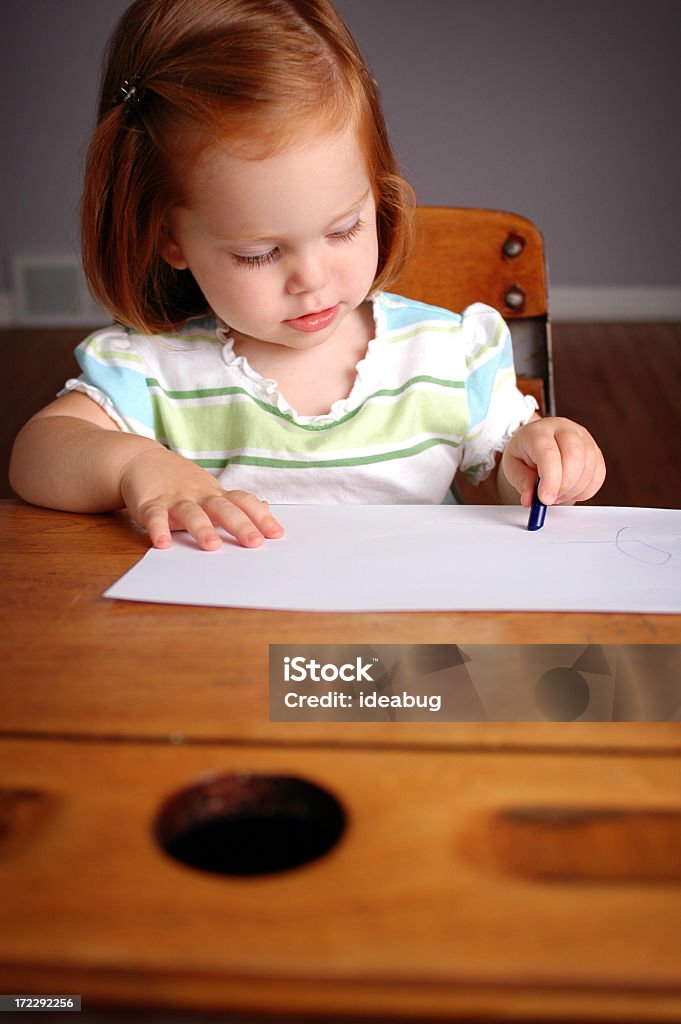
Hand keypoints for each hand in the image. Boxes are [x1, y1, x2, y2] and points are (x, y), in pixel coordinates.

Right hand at [119, 446, 283, 549]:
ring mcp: (175, 499)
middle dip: (240, 525)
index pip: (244, 503)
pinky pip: (155, 516)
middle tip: (254, 542)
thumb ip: (236, 503)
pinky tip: (163, 543)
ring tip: (212, 546)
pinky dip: (158, 528)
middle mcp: (200, 496)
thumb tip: (267, 509)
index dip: (261, 517)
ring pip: (191, 513)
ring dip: (202, 529)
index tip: (276, 534)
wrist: (140, 460)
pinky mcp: (150, 503)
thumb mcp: (211, 491)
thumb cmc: (181, 482)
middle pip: (223, 509)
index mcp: (216, 494)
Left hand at [500, 416, 604, 506]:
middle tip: (551, 498)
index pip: (549, 454)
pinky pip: (598, 474)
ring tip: (557, 494)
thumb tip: (530, 500)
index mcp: (540, 431)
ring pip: (589, 467)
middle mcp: (565, 430)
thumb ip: (522, 482)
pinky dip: (586, 490)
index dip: (550, 480)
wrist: (537, 438)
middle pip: (574, 456)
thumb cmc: (525, 451)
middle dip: (564, 485)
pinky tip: (571, 491)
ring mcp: (584, 438)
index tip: (545, 499)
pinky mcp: (595, 450)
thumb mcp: (512, 466)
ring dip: (574, 490)